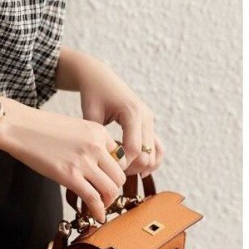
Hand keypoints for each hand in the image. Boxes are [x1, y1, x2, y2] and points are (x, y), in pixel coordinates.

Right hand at [0, 99, 128, 223]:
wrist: (18, 126)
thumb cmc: (40, 127)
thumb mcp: (74, 128)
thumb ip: (89, 143)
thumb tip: (97, 166)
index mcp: (98, 131)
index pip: (120, 159)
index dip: (114, 173)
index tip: (107, 181)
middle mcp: (96, 146)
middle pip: (119, 176)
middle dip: (114, 189)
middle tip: (104, 196)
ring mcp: (83, 161)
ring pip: (111, 189)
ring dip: (108, 202)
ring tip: (99, 206)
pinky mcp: (69, 175)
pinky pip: (94, 198)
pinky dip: (98, 210)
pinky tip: (96, 215)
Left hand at [71, 55, 164, 178]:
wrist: (99, 77)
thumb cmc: (92, 93)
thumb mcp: (90, 114)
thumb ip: (98, 138)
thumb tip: (103, 163)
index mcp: (132, 113)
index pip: (133, 149)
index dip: (121, 163)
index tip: (106, 168)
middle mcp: (146, 117)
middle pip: (147, 154)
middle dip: (131, 167)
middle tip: (113, 171)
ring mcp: (150, 120)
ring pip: (157, 153)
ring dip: (142, 166)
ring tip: (124, 171)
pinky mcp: (149, 123)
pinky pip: (157, 147)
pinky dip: (150, 159)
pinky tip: (137, 169)